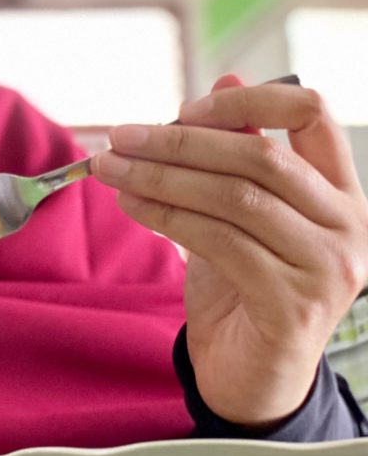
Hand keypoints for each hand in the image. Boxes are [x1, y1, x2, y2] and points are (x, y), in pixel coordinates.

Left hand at [91, 75, 367, 427]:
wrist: (250, 375)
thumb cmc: (242, 285)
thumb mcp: (238, 211)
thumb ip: (237, 152)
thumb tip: (226, 79)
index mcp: (338, 189)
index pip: (310, 114)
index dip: (246, 101)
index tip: (183, 107)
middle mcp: (346, 225)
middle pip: (260, 157)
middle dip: (179, 142)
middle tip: (119, 137)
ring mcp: (326, 267)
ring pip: (234, 199)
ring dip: (160, 177)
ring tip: (111, 168)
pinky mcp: (291, 303)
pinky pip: (219, 242)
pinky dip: (166, 216)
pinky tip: (132, 205)